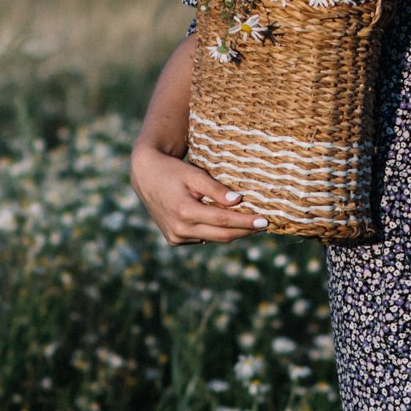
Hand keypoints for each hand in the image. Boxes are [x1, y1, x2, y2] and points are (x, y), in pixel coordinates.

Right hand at [130, 146, 267, 244]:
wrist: (145, 176)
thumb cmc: (172, 171)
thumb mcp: (194, 175)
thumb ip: (216, 189)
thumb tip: (238, 201)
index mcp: (184, 211)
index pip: (223, 220)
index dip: (245, 222)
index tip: (264, 221)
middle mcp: (179, 229)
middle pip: (221, 235)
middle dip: (244, 231)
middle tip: (264, 225)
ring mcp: (176, 237)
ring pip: (212, 238)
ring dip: (232, 232)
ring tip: (250, 224)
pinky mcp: (174, 239)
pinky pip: (201, 238)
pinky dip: (215, 232)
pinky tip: (227, 224)